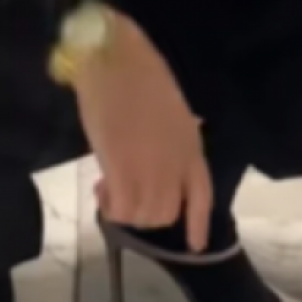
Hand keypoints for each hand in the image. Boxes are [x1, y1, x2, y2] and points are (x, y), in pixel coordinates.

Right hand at [74, 12, 212, 250]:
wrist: (114, 56)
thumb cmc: (137, 71)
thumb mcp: (168, 108)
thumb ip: (171, 137)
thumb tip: (162, 152)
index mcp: (190, 145)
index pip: (200, 196)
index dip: (197, 224)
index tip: (194, 246)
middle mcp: (176, 163)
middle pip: (166, 213)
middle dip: (145, 214)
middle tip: (123, 197)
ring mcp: (151, 168)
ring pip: (144, 216)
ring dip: (125, 211)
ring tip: (108, 189)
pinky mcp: (122, 168)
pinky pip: (122, 208)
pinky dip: (110, 207)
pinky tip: (100, 188)